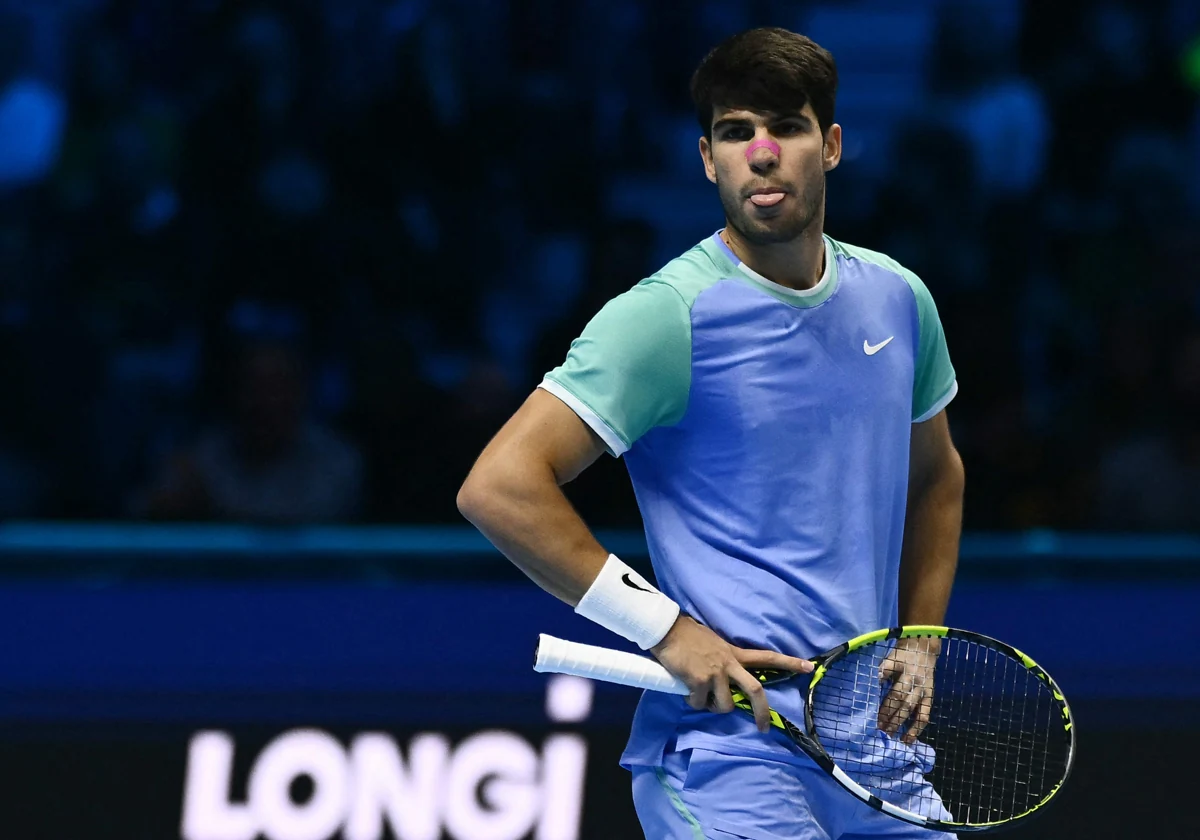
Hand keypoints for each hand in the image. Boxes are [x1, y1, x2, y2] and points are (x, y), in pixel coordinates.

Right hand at [650, 615, 812, 732]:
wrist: (667, 629)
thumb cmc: (688, 636)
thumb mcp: (714, 645)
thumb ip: (723, 660)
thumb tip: (723, 680)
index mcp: (734, 653)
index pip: (767, 657)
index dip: (789, 663)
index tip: (809, 668)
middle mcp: (729, 663)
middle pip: (755, 689)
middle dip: (761, 712)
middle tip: (762, 728)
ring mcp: (715, 672)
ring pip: (725, 705)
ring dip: (713, 707)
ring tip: (701, 697)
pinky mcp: (700, 680)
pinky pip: (700, 704)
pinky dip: (693, 702)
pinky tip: (686, 692)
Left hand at [877, 635, 940, 743]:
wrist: (923, 648)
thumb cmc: (901, 656)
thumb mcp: (889, 658)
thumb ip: (880, 671)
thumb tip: (868, 686)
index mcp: (900, 667)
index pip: (889, 685)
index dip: (880, 699)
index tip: (869, 711)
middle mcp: (913, 680)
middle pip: (899, 699)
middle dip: (887, 715)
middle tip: (876, 729)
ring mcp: (922, 690)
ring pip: (911, 710)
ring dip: (899, 724)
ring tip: (889, 736)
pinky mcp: (930, 698)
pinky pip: (924, 716)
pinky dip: (916, 729)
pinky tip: (907, 740)